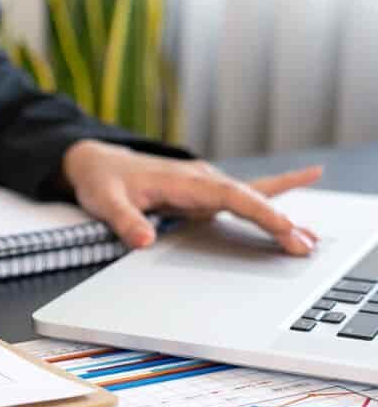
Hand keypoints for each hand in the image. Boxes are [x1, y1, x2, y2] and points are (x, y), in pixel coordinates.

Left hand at [62, 140, 322, 254]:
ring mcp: (204, 185)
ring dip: (279, 216)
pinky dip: (272, 195)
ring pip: (251, 198)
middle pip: (248, 199)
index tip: (282, 226)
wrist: (96, 161)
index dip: (258, 210)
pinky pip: (242, 195)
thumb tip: (144, 240)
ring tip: (311, 238)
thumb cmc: (102, 180)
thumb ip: (125, 221)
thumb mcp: (105, 201)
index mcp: (182, 180)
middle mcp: (200, 179)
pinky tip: (305, 183)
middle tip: (306, 245)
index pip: (229, 196)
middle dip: (278, 221)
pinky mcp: (202, 194)